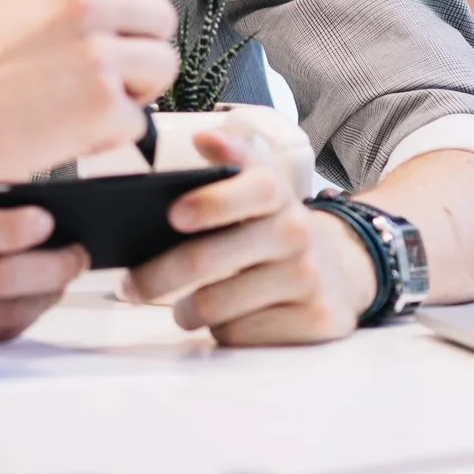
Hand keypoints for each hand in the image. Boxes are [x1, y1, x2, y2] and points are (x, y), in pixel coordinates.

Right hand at [0, 0, 177, 180]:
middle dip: (143, 51)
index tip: (134, 26)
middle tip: (114, 78)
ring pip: (161, 67)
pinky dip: (110, 136)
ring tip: (89, 106)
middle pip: (160, 18)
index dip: (145, 1)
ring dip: (135, 93)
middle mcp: (82, 0)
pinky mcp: (101, 105)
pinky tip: (70, 134)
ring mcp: (96, 52)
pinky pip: (137, 122)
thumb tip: (113, 12)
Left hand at [124, 130, 376, 346]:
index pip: (250, 189)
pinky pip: (240, 335)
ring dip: (186, 311)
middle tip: (131, 286)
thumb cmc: (277, 230)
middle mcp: (296, 233)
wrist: (342, 271)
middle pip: (208, 259)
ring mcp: (308, 279)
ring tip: (181, 308)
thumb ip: (230, 161)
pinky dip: (222, 331)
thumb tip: (203, 138)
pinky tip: (227, 320)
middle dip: (157, 275)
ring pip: (216, 306)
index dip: (212, 202)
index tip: (173, 215)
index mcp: (277, 193)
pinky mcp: (314, 322)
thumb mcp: (260, 189)